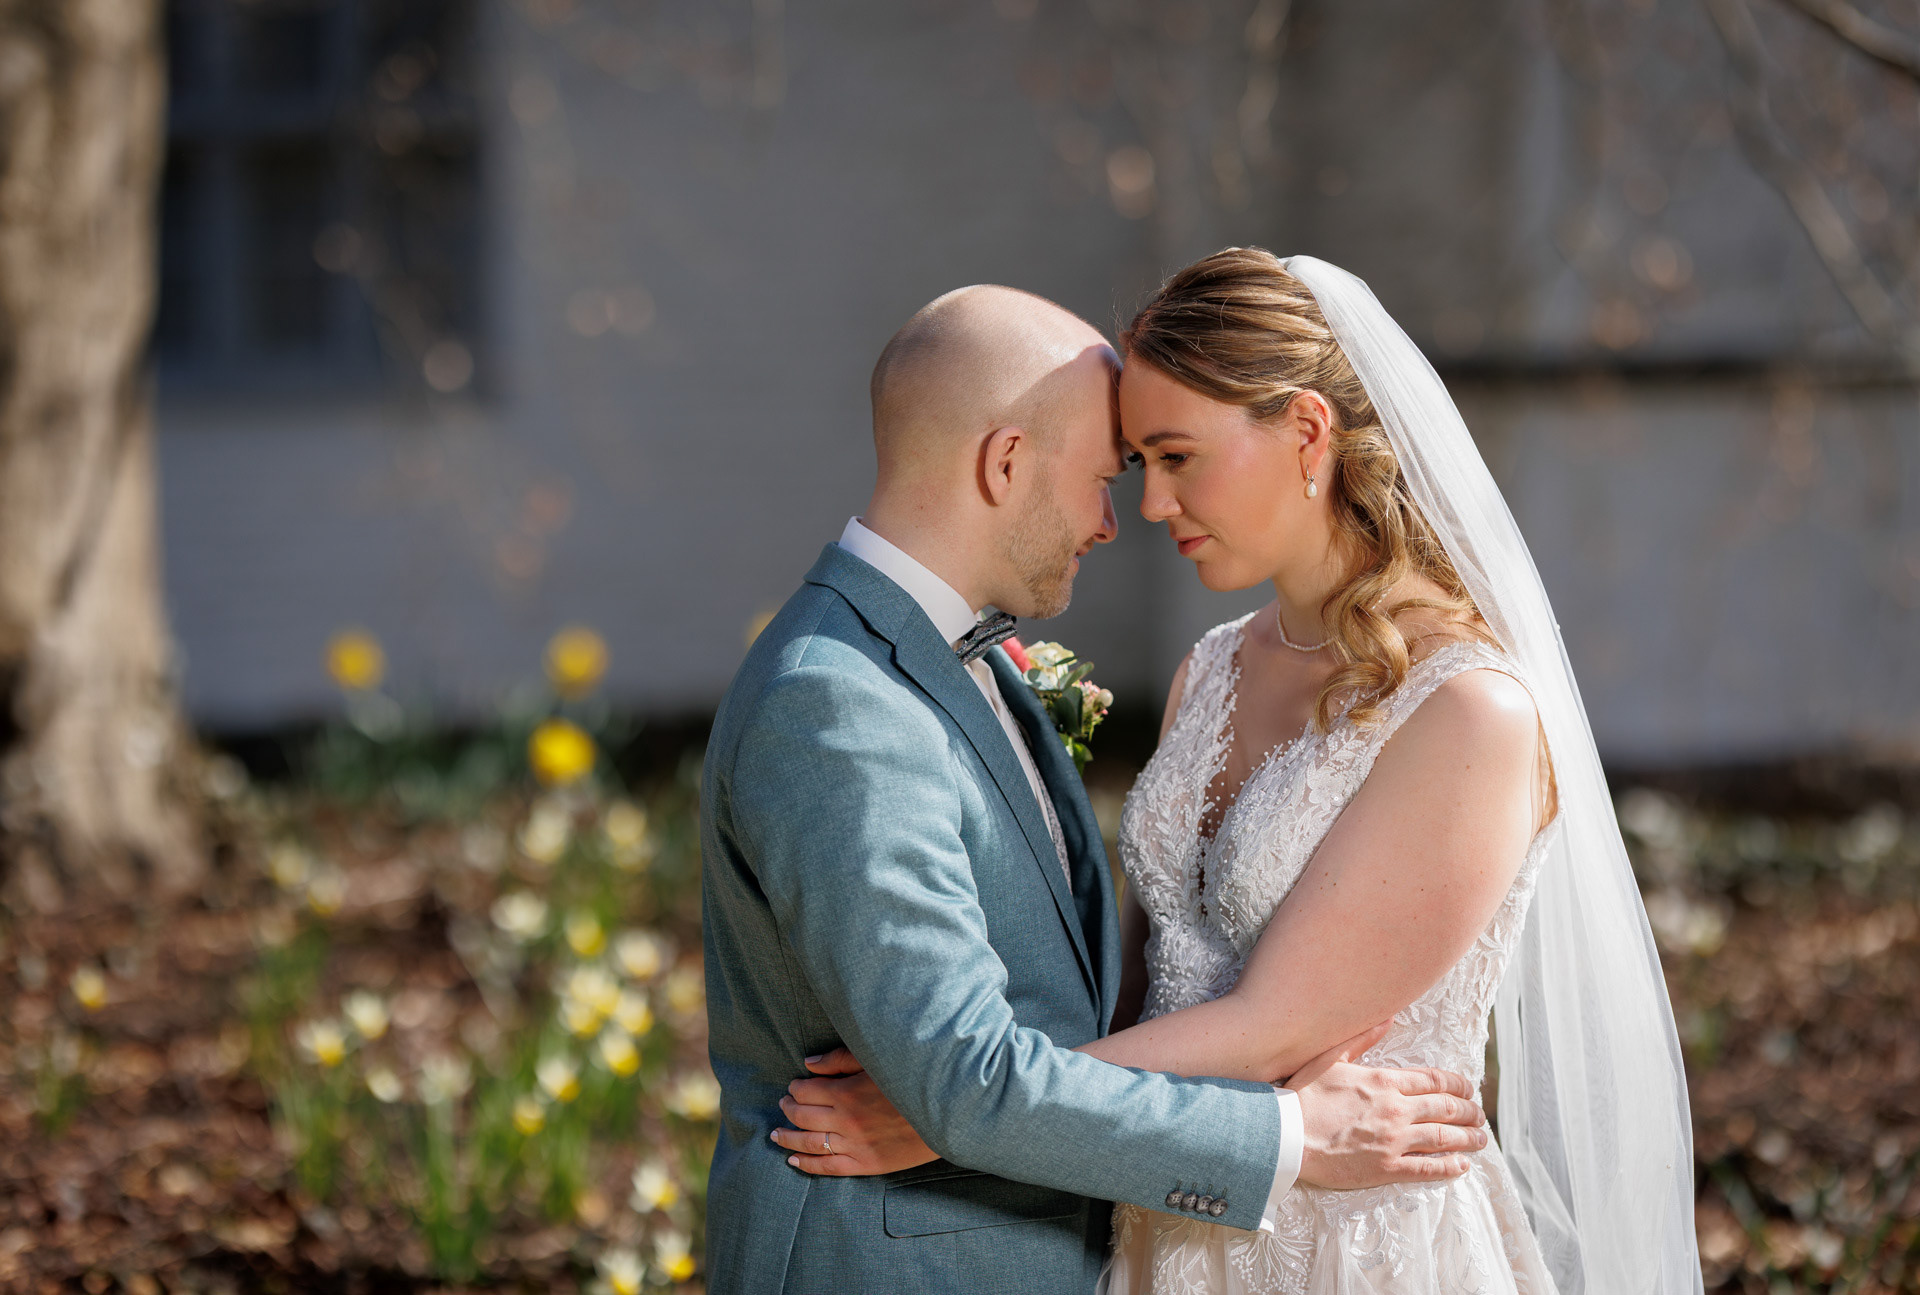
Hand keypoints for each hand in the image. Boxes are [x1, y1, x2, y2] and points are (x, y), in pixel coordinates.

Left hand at [771, 1047, 940, 1176]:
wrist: (946, 1113)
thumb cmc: (912, 1080)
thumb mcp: (876, 1060)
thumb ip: (840, 1059)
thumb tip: (809, 1063)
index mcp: (846, 1092)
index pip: (807, 1091)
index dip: (796, 1088)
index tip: (794, 1086)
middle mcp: (845, 1121)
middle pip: (803, 1117)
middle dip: (788, 1109)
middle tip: (783, 1105)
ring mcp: (855, 1145)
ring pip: (809, 1144)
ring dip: (788, 1138)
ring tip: (776, 1134)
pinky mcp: (867, 1164)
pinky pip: (829, 1167)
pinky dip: (808, 1165)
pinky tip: (793, 1160)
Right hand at [1287, 1025, 1486, 1189]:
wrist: (1286, 1135)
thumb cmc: (1303, 1095)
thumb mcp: (1330, 1058)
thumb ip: (1362, 1039)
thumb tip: (1388, 1018)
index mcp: (1385, 1082)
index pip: (1434, 1081)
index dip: (1457, 1085)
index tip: (1469, 1089)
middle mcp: (1397, 1110)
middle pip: (1447, 1109)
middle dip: (1469, 1112)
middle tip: (1479, 1115)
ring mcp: (1394, 1141)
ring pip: (1444, 1138)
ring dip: (1468, 1138)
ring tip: (1481, 1140)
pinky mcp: (1387, 1168)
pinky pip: (1428, 1169)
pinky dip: (1450, 1167)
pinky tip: (1463, 1165)